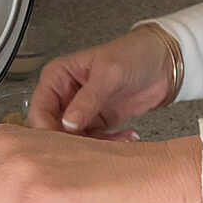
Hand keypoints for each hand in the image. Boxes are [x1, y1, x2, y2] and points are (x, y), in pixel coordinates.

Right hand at [28, 26, 172, 138]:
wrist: (164, 64)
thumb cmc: (134, 55)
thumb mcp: (108, 73)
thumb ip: (87, 99)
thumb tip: (68, 123)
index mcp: (57, 78)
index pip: (39, 110)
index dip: (47, 129)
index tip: (63, 141)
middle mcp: (63, 96)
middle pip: (52, 130)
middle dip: (71, 141)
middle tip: (92, 146)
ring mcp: (79, 112)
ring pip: (72, 141)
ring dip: (94, 146)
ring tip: (119, 139)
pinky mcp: (95, 124)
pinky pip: (92, 143)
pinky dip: (108, 145)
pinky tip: (127, 136)